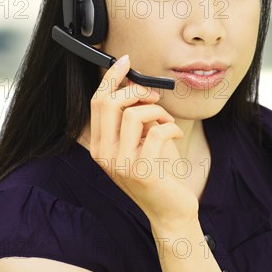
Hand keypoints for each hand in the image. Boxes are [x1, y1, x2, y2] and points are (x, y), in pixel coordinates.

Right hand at [87, 54, 198, 227]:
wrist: (170, 210)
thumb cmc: (158, 172)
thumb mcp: (140, 141)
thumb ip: (132, 118)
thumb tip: (133, 84)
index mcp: (100, 146)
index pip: (97, 103)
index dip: (110, 78)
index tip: (124, 61)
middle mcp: (104, 155)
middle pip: (109, 103)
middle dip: (135, 91)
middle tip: (154, 97)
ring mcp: (120, 164)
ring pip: (133, 113)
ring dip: (156, 111)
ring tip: (166, 121)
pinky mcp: (141, 170)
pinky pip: (156, 130)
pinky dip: (170, 125)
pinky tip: (173, 133)